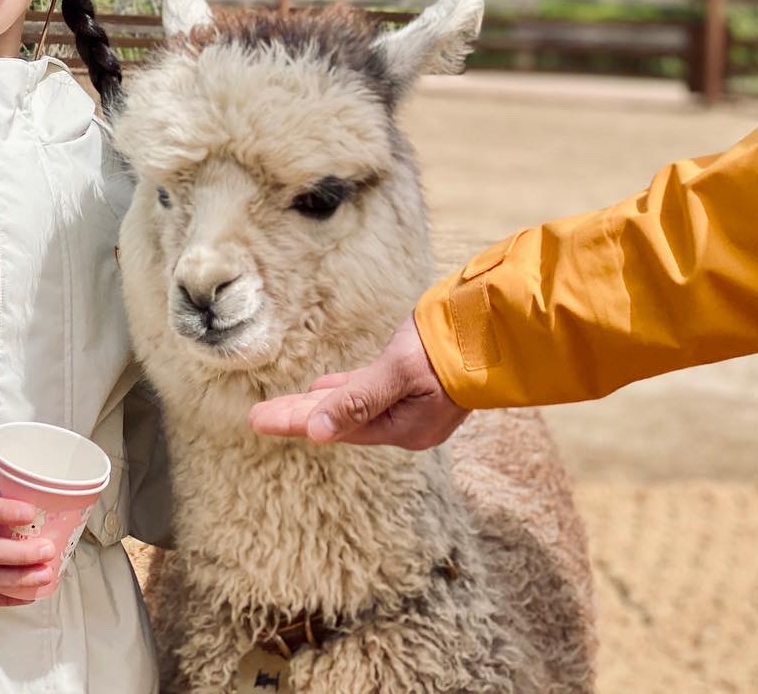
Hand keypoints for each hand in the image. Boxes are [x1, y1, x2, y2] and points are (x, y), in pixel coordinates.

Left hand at [246, 313, 468, 449]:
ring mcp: (413, 404)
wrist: (500, 324)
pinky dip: (345, 389)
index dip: (294, 421)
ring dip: (318, 403)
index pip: (334, 425)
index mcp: (403, 427)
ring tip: (283, 406)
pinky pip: (370, 392)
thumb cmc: (450, 344)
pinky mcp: (416, 383)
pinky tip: (327, 386)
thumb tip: (317, 432)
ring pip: (353, 405)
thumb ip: (359, 400)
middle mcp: (407, 423)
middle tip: (258, 416)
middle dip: (298, 415)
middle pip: (340, 419)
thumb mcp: (401, 371)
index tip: (257, 420)